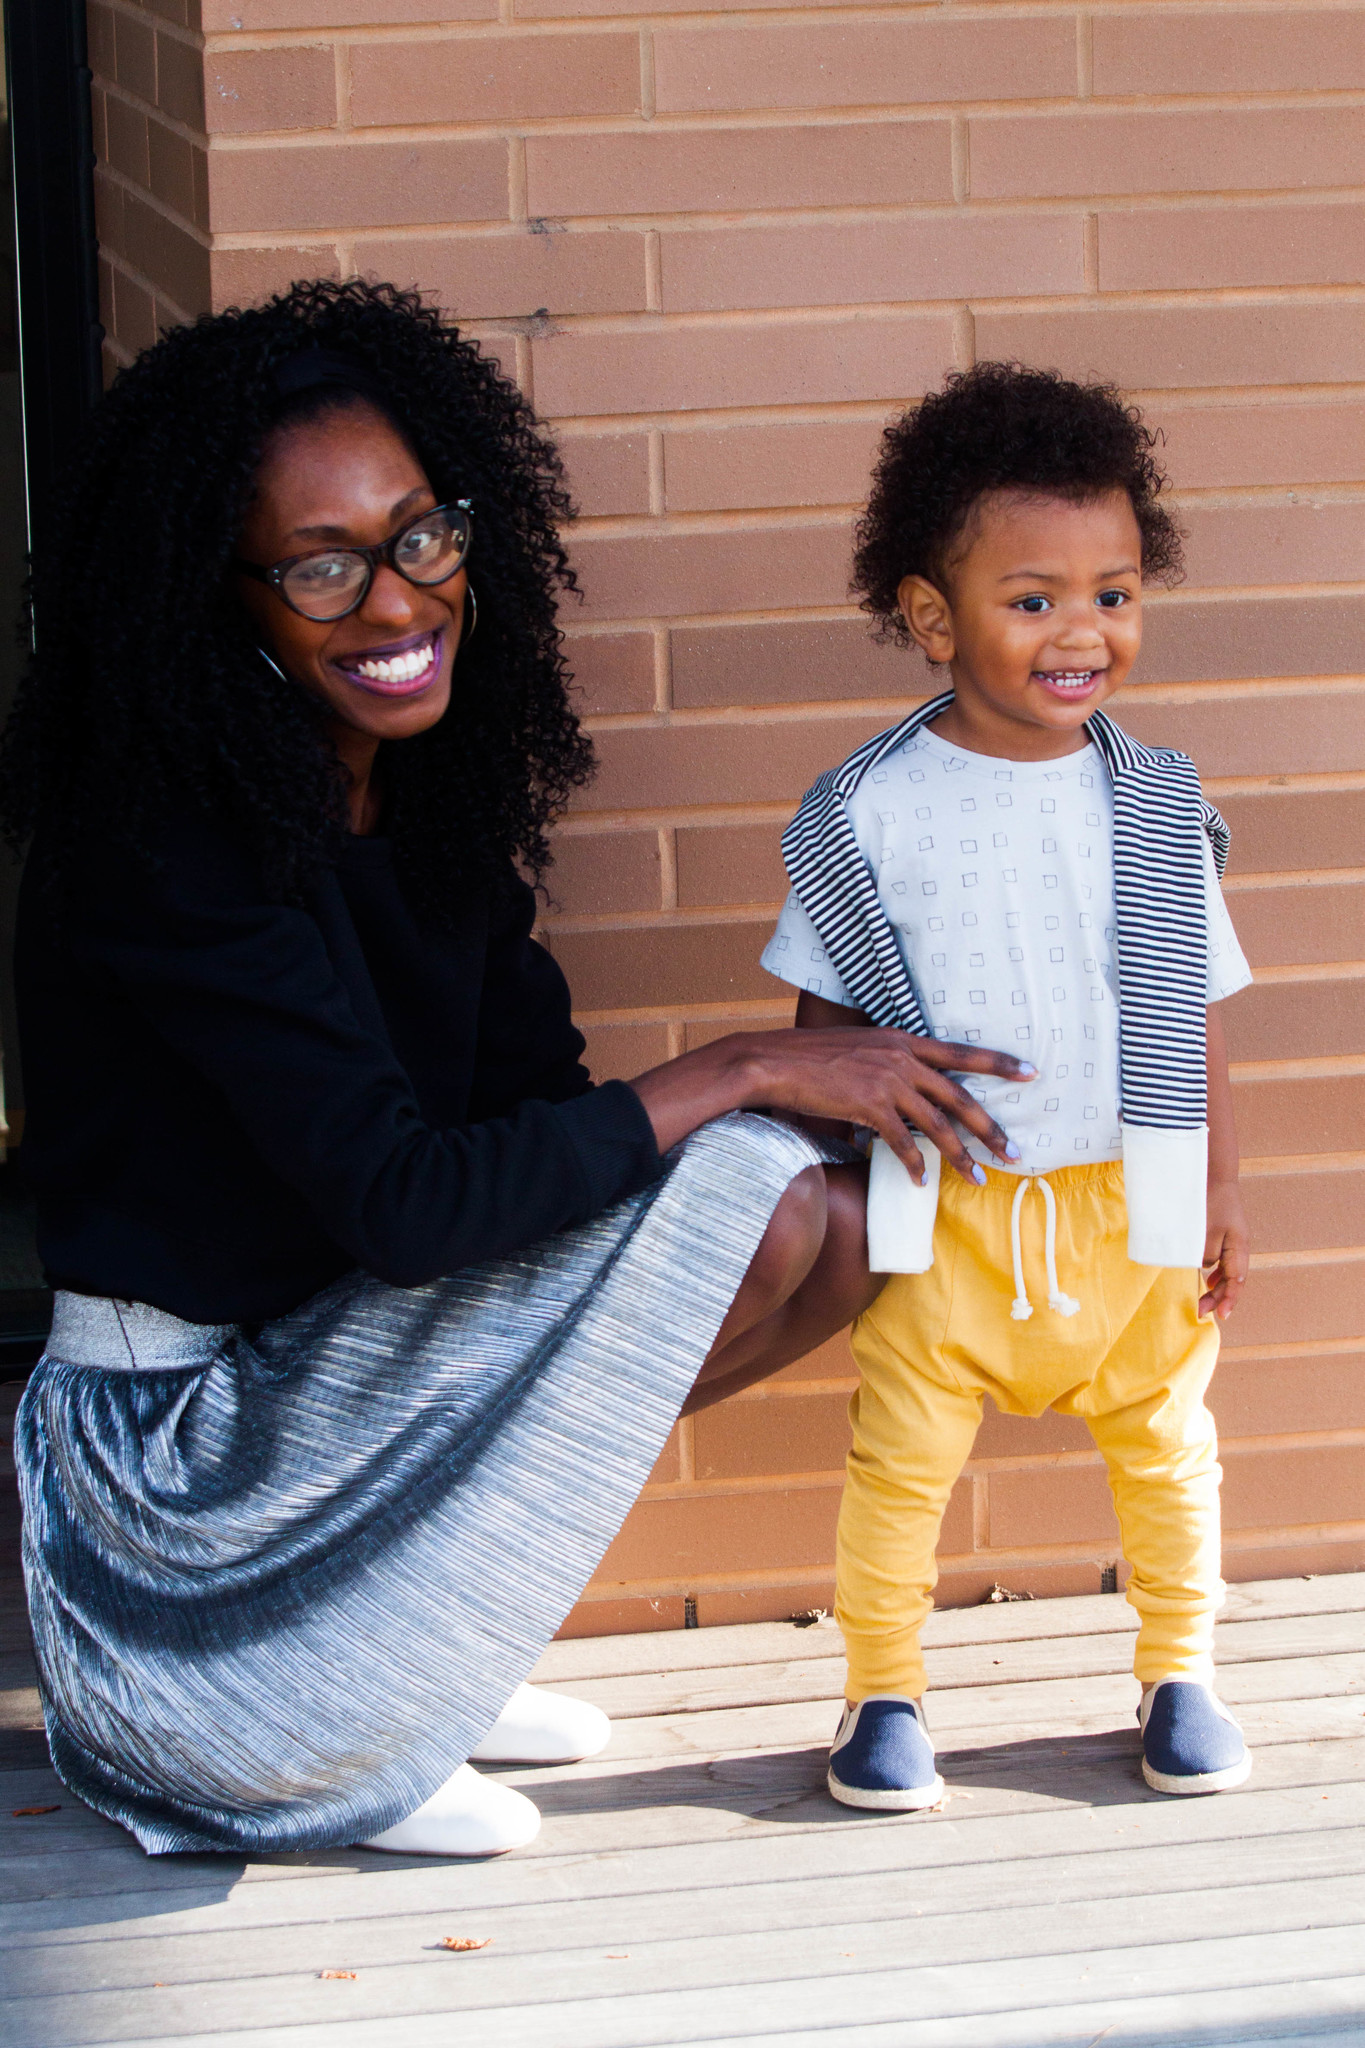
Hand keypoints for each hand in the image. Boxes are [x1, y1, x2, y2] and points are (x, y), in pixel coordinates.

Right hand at [632, 1027, 1033, 1184]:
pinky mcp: (868, 1106)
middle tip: (1015, 1151)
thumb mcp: (859, 1048)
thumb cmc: (811, 1056)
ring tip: (978, 1178)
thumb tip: (905, 1093)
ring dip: (960, 1156)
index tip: (1032, 1072)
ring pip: (937, 1126)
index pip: (961, 1051)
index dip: (999, 1062)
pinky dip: (913, 1164)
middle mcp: (902, 1059)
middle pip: (959, 1097)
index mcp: (903, 1040)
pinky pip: (901, 1142)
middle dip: (990, 1128)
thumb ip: (888, 1064)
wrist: (775, 1061)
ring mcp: (887, 1082)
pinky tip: (921, 1181)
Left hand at [1201, 1180, 1249, 1320]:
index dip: (1228, 1300)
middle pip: (1233, 1279)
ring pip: (1228, 1271)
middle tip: (1201, 1311)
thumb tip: (1205, 1267)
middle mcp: (1239, 1246)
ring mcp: (1233, 1239)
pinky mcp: (1224, 1233)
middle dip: (1219, 1298)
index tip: (1220, 1315)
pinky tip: (1208, 1278)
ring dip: (1217, 1287)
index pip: (1236, 1281)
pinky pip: (1223, 1260)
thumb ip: (1207, 1253)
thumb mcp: (1206, 1231)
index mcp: (1238, 1247)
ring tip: (1205, 1301)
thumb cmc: (1208, 1201)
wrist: (1213, 1173)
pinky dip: (1215, 1272)